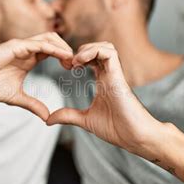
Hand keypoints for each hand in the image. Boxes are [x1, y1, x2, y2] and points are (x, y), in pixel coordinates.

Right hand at [0, 32, 72, 120]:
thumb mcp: (16, 97)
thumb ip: (33, 105)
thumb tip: (47, 117)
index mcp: (28, 59)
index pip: (52, 52)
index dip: (65, 57)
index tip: (75, 70)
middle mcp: (26, 49)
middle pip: (54, 41)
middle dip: (68, 50)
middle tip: (78, 64)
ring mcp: (21, 45)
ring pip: (49, 38)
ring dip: (63, 46)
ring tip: (73, 60)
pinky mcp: (16, 45)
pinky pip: (40, 43)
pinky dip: (54, 48)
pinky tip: (64, 56)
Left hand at [46, 42, 162, 156]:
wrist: (135, 137)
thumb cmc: (117, 129)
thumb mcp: (85, 120)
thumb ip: (68, 116)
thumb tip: (48, 120)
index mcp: (103, 81)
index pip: (92, 58)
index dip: (77, 58)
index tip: (65, 68)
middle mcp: (110, 74)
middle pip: (99, 48)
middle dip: (81, 50)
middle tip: (68, 64)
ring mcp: (115, 74)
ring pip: (105, 46)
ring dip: (88, 48)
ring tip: (75, 62)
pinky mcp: (119, 76)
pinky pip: (109, 52)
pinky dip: (94, 51)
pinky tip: (80, 62)